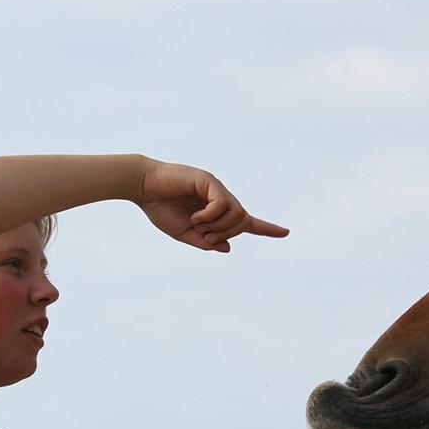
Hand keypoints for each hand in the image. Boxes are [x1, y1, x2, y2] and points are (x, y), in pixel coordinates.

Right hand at [136, 161, 288, 252]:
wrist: (142, 188)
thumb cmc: (160, 208)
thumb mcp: (184, 234)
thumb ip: (206, 242)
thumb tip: (228, 247)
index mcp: (216, 212)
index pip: (247, 221)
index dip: (266, 228)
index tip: (286, 232)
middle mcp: (221, 198)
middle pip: (243, 221)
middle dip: (228, 234)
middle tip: (205, 237)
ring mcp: (216, 188)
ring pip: (237, 213)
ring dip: (220, 227)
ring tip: (198, 226)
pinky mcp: (209, 180)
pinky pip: (223, 203)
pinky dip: (211, 216)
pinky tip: (196, 218)